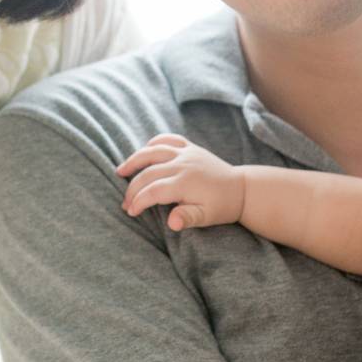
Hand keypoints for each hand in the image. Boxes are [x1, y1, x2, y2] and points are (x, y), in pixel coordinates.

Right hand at [116, 133, 245, 230]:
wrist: (241, 188)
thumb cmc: (222, 206)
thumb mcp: (207, 217)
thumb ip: (188, 218)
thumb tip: (171, 222)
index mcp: (185, 183)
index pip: (153, 191)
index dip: (138, 201)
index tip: (131, 212)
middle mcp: (183, 164)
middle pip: (148, 173)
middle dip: (133, 188)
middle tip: (125, 203)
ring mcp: (186, 153)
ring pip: (153, 151)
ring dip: (135, 160)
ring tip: (120, 171)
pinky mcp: (190, 147)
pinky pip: (168, 138)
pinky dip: (154, 142)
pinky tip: (144, 151)